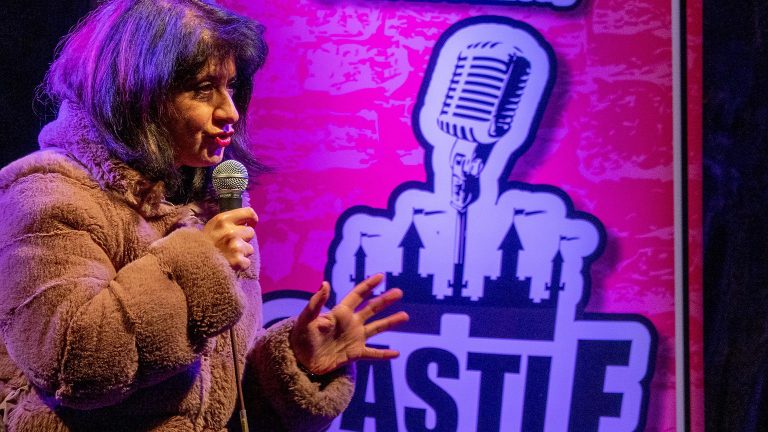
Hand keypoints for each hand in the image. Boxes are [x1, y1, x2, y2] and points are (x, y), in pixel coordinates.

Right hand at [202, 207, 257, 270]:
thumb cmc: (204, 243)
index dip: (252, 219)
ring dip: (242, 252)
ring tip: (229, 254)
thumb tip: (246, 221)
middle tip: (232, 244)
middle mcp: (230, 231)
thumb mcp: (213, 226)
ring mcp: (235, 246)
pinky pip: (247, 262)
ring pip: (250, 248)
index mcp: (223, 219)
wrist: (192, 263)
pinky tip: (230, 264)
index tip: (250, 224)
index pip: (249, 212)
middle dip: (244, 238)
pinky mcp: (237, 261)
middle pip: (251, 232)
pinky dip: (241, 265)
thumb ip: (228, 222)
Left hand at [290, 274, 408, 374]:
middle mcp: (350, 323)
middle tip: (399, 292)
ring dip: (390, 322)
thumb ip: (316, 303)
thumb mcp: (306, 319)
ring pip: (377, 328)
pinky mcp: (355, 354)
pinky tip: (396, 353)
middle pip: (371, 309)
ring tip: (405, 315)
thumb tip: (325, 283)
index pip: (357, 295)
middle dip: (385, 300)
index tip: (381, 276)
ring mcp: (354, 338)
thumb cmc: (301, 337)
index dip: (368, 285)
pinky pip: (373, 354)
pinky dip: (384, 354)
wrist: (300, 360)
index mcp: (340, 313)